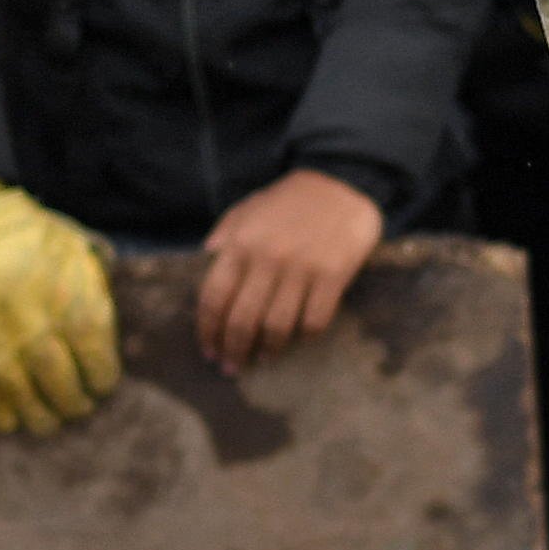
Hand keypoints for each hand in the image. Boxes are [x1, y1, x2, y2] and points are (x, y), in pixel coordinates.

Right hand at [0, 174, 119, 431]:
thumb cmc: (16, 232)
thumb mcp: (70, 244)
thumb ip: (95, 281)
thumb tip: (108, 312)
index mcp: (72, 305)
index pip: (100, 365)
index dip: (102, 381)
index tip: (101, 385)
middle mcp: (38, 335)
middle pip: (66, 392)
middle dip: (75, 405)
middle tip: (76, 407)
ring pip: (30, 407)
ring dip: (42, 419)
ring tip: (47, 419)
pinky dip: (3, 417)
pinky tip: (11, 415)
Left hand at [196, 167, 380, 373]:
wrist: (344, 182)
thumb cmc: (292, 198)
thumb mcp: (249, 207)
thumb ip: (225, 234)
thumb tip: (205, 261)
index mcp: (241, 243)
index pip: (214, 298)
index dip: (208, 330)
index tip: (209, 349)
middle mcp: (267, 259)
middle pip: (242, 320)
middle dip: (233, 349)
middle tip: (232, 367)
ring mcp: (302, 269)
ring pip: (277, 326)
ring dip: (268, 350)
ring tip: (263, 359)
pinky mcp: (333, 276)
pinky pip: (315, 320)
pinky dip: (305, 336)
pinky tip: (299, 340)